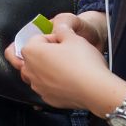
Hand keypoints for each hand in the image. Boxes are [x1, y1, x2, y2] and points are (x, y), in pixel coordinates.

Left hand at [4, 19, 125, 113]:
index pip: (37, 38)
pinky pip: (46, 88)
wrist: (96, 90)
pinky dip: (53, 83)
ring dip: (45, 69)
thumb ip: (62, 29)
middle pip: (31, 56)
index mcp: (30, 52)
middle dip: (42, 53)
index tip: (65, 42)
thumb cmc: (83, 62)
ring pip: (36, 74)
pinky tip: (67, 81)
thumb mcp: (73, 37)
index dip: (53, 38)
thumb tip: (59, 27)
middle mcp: (29, 70)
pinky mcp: (47, 98)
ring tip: (62, 66)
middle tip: (59, 52)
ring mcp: (37, 86)